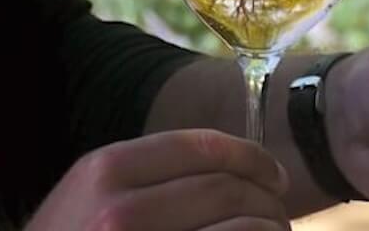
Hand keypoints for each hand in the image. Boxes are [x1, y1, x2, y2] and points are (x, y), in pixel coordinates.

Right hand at [25, 129, 289, 230]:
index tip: (274, 176)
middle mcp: (120, 208)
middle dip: (267, 200)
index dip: (251, 157)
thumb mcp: (89, 200)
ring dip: (270, 229)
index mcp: (106, 170)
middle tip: (279, 214)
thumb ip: (147, 178)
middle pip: (226, 188)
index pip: (202, 146)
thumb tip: (235, 170)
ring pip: (240, 228)